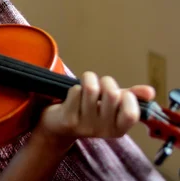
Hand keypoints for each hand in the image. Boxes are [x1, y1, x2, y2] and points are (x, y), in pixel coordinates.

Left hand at [35, 71, 155, 144]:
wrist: (59, 126)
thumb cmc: (89, 111)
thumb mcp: (112, 106)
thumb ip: (132, 97)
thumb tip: (150, 91)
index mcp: (119, 129)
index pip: (131, 113)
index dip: (127, 97)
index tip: (120, 94)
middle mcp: (104, 130)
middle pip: (111, 94)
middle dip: (106, 81)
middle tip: (100, 85)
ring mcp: (85, 125)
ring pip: (91, 89)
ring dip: (88, 79)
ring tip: (86, 83)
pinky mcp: (68, 118)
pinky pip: (75, 91)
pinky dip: (74, 87)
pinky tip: (72, 96)